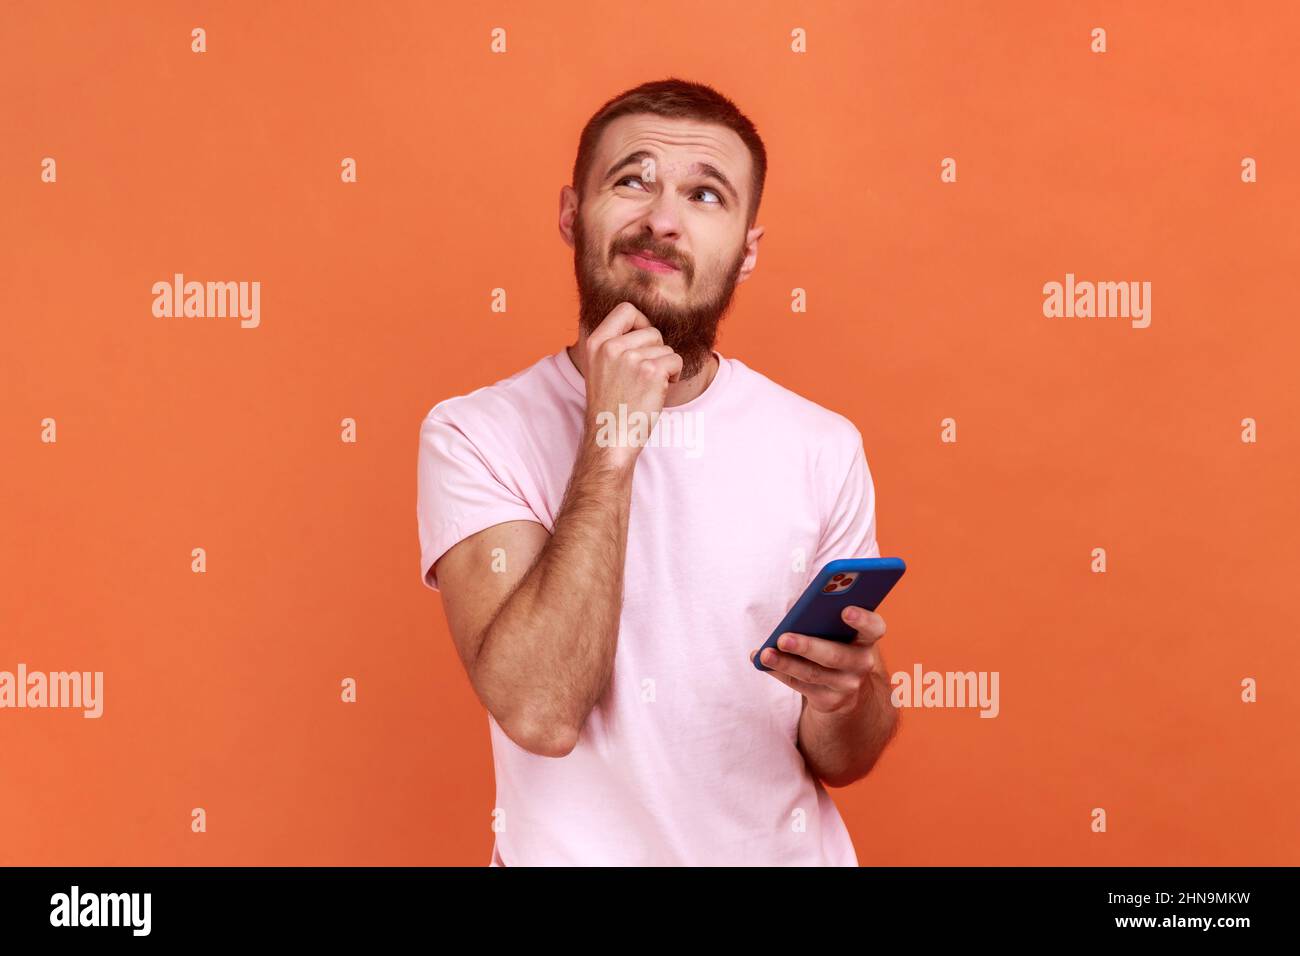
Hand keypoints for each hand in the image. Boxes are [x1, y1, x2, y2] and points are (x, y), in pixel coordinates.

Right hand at [580, 303, 682, 469]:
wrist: (611, 438)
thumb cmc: (610, 407)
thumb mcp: (600, 368)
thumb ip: (615, 344)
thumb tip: (645, 325)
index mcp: (595, 343)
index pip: (626, 309)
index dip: (641, 322)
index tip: (643, 343)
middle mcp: (611, 347)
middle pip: (652, 330)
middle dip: (656, 350)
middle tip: (644, 376)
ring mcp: (631, 358)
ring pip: (666, 347)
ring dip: (665, 366)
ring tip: (648, 387)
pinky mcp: (652, 371)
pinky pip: (676, 360)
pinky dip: (674, 375)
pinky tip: (659, 391)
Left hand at [749, 605, 887, 715]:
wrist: (846, 687)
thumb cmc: (835, 643)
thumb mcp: (838, 631)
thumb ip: (825, 618)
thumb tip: (796, 612)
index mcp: (866, 639)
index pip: (874, 628)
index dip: (863, 619)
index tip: (845, 610)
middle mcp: (862, 664)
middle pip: (836, 656)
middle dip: (807, 647)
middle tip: (783, 638)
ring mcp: (847, 686)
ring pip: (813, 674)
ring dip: (786, 663)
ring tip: (765, 653)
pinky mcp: (829, 701)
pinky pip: (800, 686)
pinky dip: (779, 672)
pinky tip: (762, 661)